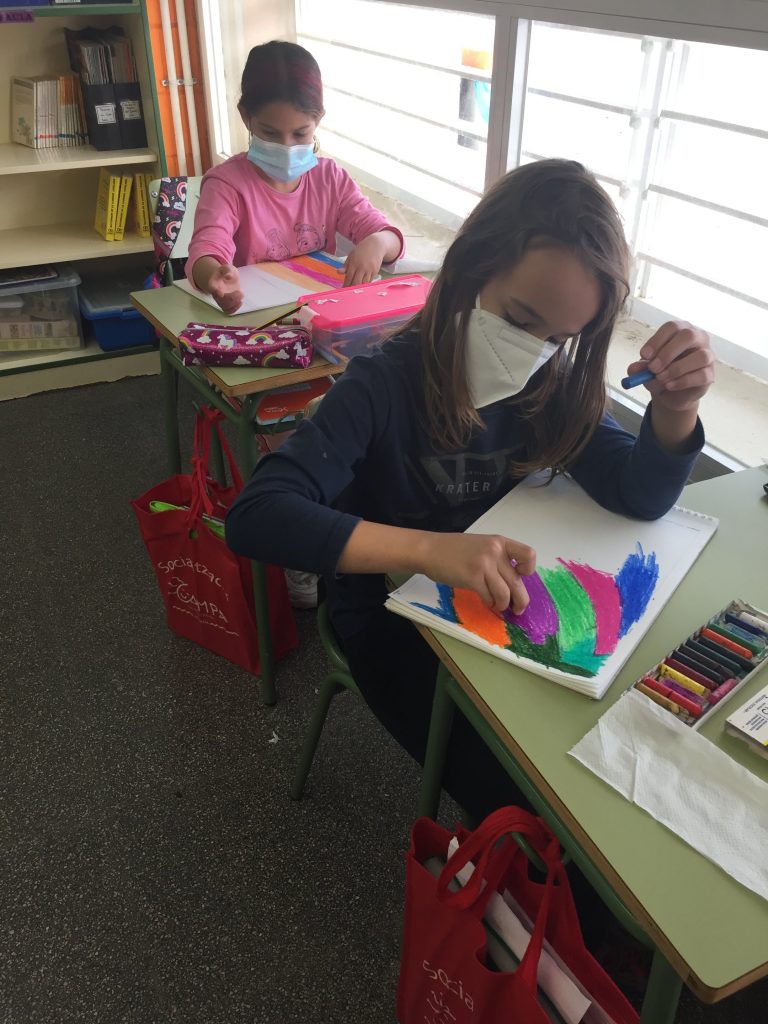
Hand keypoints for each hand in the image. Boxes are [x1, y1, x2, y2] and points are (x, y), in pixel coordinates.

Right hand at [208, 263, 243, 314]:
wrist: (229, 277)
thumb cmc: (227, 272)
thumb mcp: (228, 268)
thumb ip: (228, 270)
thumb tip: (229, 276)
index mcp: (213, 283)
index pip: (211, 288)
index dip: (215, 291)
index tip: (221, 293)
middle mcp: (215, 293)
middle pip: (219, 300)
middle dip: (231, 298)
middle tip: (240, 292)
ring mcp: (220, 300)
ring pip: (224, 307)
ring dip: (234, 304)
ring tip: (241, 295)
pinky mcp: (226, 304)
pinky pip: (228, 311)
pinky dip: (234, 309)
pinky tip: (240, 302)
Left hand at [343, 234, 388, 285]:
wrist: (376, 245)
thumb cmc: (361, 250)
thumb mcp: (352, 255)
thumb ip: (345, 265)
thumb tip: (338, 272)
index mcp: (354, 263)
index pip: (349, 277)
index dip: (346, 284)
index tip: (343, 289)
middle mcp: (362, 267)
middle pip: (356, 282)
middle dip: (352, 288)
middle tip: (348, 292)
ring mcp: (369, 270)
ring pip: (363, 283)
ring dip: (359, 288)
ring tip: (355, 290)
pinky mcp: (375, 271)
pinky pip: (369, 281)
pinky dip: (365, 284)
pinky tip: (362, 286)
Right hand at [419, 533, 535, 613]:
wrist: (430, 550)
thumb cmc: (454, 550)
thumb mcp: (482, 546)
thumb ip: (498, 559)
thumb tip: (513, 583)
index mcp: (500, 542)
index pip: (529, 555)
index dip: (528, 570)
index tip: (519, 576)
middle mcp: (495, 551)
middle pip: (518, 582)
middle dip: (521, 600)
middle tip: (518, 609)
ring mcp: (484, 564)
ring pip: (505, 594)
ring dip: (503, 604)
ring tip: (498, 605)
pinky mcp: (472, 577)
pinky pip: (489, 597)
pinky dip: (490, 603)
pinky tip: (485, 600)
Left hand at [628, 321, 714, 412]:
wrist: (670, 393)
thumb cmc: (660, 372)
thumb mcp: (646, 370)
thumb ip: (640, 368)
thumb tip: (633, 369)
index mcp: (680, 331)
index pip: (672, 327)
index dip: (657, 340)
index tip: (644, 356)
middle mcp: (697, 339)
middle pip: (688, 336)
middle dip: (668, 352)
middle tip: (653, 368)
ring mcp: (707, 355)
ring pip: (701, 356)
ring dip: (677, 368)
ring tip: (661, 378)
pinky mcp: (710, 374)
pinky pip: (702, 375)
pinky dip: (683, 381)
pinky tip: (670, 386)